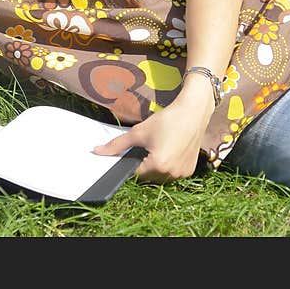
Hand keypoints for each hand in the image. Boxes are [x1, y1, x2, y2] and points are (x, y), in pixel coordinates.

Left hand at [93, 87, 212, 183]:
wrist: (193, 112)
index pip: (135, 173)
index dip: (132, 161)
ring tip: (161, 147)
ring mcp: (182, 173)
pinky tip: (171, 150)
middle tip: (149, 146)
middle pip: (148, 176)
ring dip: (157, 167)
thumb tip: (97, 152)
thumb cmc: (166, 120)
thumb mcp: (138, 132)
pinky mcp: (190, 170)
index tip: (136, 150)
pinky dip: (169, 166)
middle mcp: (171, 173)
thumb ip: (117, 145)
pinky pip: (173, 173)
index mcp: (158, 165)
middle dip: (144, 165)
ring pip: (161, 177)